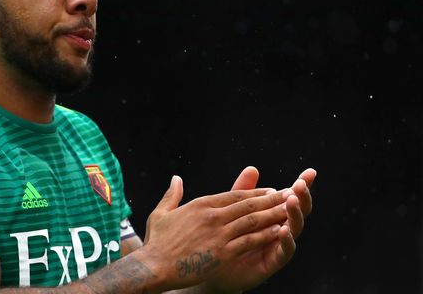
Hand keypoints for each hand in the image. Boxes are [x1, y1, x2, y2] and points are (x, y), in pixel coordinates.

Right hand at [138, 175, 288, 291]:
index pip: (234, 195)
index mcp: (200, 204)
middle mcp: (212, 215)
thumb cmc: (157, 242)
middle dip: (271, 199)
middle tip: (289, 195)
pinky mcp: (223, 252)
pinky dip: (266, 235)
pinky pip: (250, 241)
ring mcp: (219, 234)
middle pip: (248, 205)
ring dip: (274, 214)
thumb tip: (176, 178)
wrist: (155, 266)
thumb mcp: (161, 213)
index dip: (255, 193)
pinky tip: (279, 232)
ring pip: (253, 221)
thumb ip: (172, 195)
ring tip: (289, 211)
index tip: (270, 191)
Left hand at [201, 166, 316, 292]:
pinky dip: (286, 241)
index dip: (302, 185)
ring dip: (294, 214)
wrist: (215, 264)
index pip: (291, 197)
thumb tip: (252, 168)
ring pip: (294, 228)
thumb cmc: (228, 235)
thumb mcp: (234, 211)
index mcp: (274, 213)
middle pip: (297, 211)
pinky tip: (284, 230)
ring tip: (292, 201)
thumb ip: (243, 192)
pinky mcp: (273, 261)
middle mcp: (280, 227)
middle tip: (300, 185)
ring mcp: (279, 244)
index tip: (310, 172)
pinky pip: (284, 251)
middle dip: (301, 197)